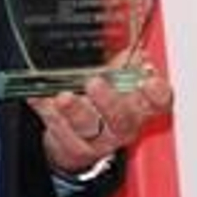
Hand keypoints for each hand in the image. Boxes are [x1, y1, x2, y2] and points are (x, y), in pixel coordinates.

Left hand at [29, 67, 174, 175]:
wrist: (79, 142)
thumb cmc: (105, 106)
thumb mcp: (119, 82)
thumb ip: (126, 65)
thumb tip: (132, 50)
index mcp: (139, 108)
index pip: (158, 103)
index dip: (157, 93)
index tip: (149, 81)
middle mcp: (121, 127)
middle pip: (121, 119)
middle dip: (108, 101)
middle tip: (95, 83)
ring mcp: (96, 140)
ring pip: (86, 127)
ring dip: (74, 109)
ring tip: (63, 96)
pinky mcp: (70, 146)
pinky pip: (55, 127)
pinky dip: (45, 109)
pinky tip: (39, 96)